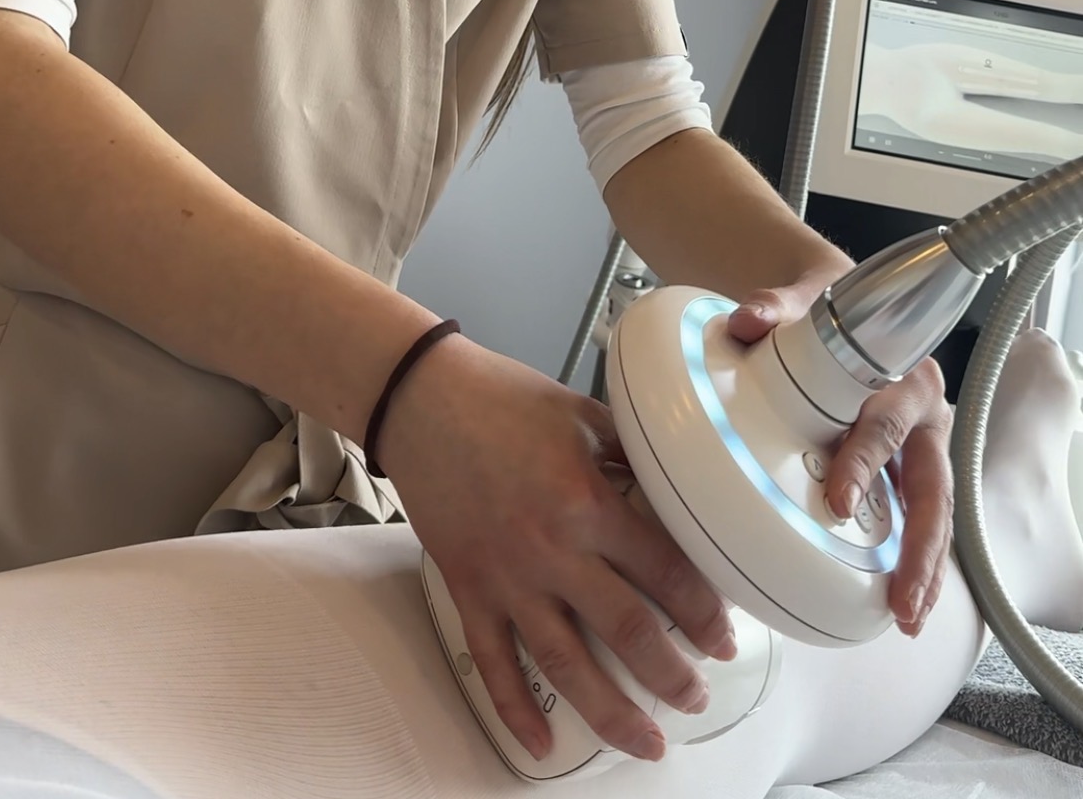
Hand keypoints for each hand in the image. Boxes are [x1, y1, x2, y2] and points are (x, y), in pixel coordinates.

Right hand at [376, 333, 734, 763]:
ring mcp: (506, 577)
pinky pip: (493, 662)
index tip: (724, 638)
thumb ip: (629, 455)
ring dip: (610, 712)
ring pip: (565, 664)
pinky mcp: (468, 588)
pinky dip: (516, 709)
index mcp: (588, 502)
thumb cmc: (503, 398)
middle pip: (625, 630)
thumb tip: (674, 486)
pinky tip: (543, 745)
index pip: (663, 572)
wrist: (421, 399)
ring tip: (646, 743)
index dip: (701, 612)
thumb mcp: (582, 415)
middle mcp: (551, 550)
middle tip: (696, 698)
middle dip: (670, 674)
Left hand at [729, 279, 952, 636]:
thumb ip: (775, 308)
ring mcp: (921, 448)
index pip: (885, 425)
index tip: (839, 501)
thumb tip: (745, 320)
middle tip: (900, 594)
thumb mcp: (802, 302)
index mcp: (901, 375)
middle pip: (932, 485)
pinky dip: (915, 562)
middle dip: (919, 544)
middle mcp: (922, 414)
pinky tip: (902, 604)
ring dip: (925, 566)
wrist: (842, 307)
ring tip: (907, 616)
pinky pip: (920, 521)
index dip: (865, 464)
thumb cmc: (825, 312)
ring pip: (935, 513)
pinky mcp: (910, 472)